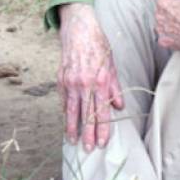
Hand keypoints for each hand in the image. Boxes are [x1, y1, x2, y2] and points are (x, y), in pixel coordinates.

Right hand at [57, 3, 123, 150]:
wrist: (79, 30)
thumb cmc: (99, 47)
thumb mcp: (111, 66)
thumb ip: (114, 88)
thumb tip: (119, 107)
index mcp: (100, 82)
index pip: (102, 111)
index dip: (102, 128)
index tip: (102, 142)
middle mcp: (84, 85)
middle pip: (86, 115)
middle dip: (87, 134)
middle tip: (88, 149)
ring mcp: (71, 83)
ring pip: (72, 111)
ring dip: (72, 128)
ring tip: (73, 141)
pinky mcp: (61, 80)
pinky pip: (64, 101)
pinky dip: (66, 113)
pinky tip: (67, 123)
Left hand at [155, 0, 179, 62]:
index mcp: (163, 2)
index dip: (178, 1)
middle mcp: (159, 16)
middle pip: (164, 12)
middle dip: (173, 12)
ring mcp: (161, 30)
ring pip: (163, 25)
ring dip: (171, 25)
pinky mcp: (166, 43)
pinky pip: (165, 39)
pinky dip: (171, 38)